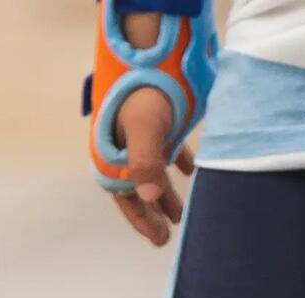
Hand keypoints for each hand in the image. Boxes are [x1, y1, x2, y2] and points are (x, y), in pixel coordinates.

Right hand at [111, 86, 193, 246]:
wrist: (149, 51)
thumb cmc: (145, 90)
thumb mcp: (145, 128)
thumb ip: (146, 161)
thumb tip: (148, 195)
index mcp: (114, 153)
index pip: (125, 195)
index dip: (140, 218)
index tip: (157, 239)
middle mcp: (124, 146)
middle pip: (137, 188)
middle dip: (151, 213)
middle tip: (166, 237)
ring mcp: (141, 134)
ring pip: (152, 172)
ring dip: (164, 194)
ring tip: (180, 216)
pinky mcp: (158, 121)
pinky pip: (166, 148)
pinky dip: (177, 163)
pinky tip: (190, 172)